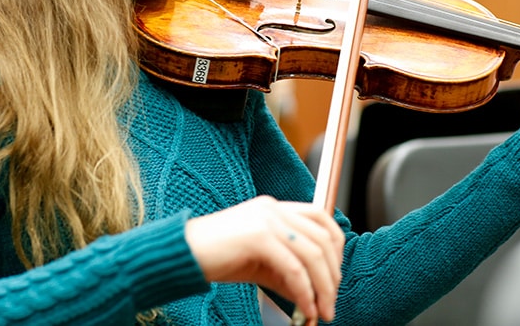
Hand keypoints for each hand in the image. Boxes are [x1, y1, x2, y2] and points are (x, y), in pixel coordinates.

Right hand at [184, 195, 343, 322]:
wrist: (182, 255)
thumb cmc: (216, 257)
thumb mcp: (259, 264)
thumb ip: (288, 274)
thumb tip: (316, 295)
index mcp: (274, 208)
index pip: (322, 218)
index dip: (336, 248)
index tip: (334, 277)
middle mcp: (273, 208)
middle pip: (323, 238)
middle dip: (332, 276)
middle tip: (329, 305)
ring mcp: (266, 219)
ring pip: (312, 253)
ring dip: (323, 288)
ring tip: (320, 311)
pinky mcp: (258, 236)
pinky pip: (293, 267)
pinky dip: (305, 292)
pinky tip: (304, 308)